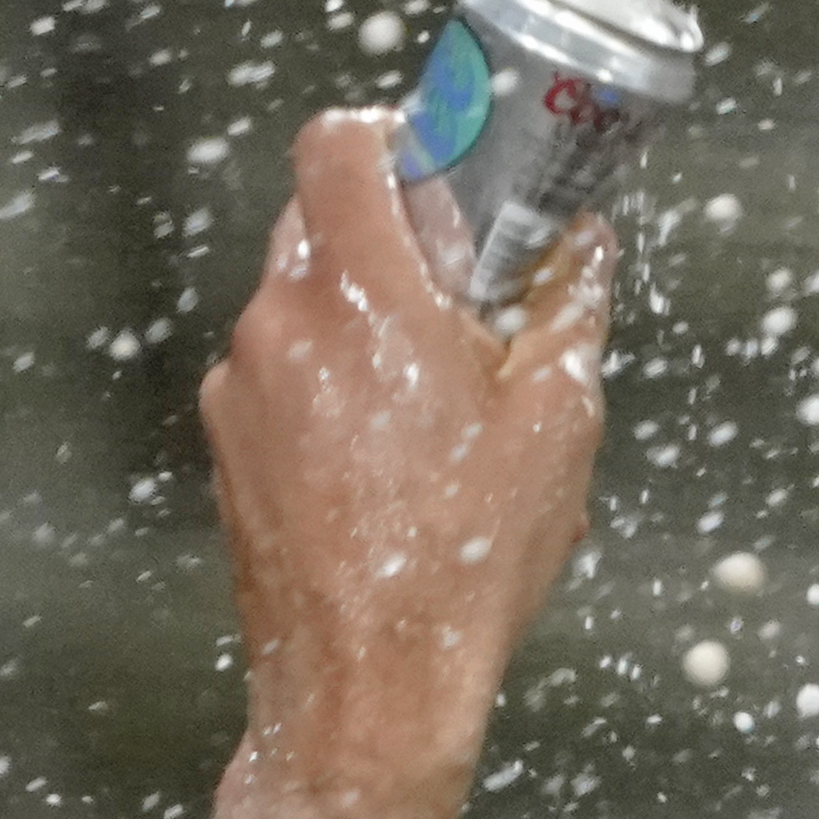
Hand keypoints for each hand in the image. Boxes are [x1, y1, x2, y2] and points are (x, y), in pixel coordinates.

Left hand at [197, 109, 609, 818]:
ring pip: (306, 303)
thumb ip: (569, 313)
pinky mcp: (231, 444)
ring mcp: (244, 385)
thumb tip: (586, 249)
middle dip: (402, 241)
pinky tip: (403, 458)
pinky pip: (288, 376)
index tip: (451, 168)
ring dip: (374, 321)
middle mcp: (282, 322)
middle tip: (478, 294)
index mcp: (362, 294)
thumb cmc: (466, 556)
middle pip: (324, 221)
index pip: (340, 145)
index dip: (395, 136)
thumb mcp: (559, 424)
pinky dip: (341, 386)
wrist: (370, 682)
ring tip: (450, 399)